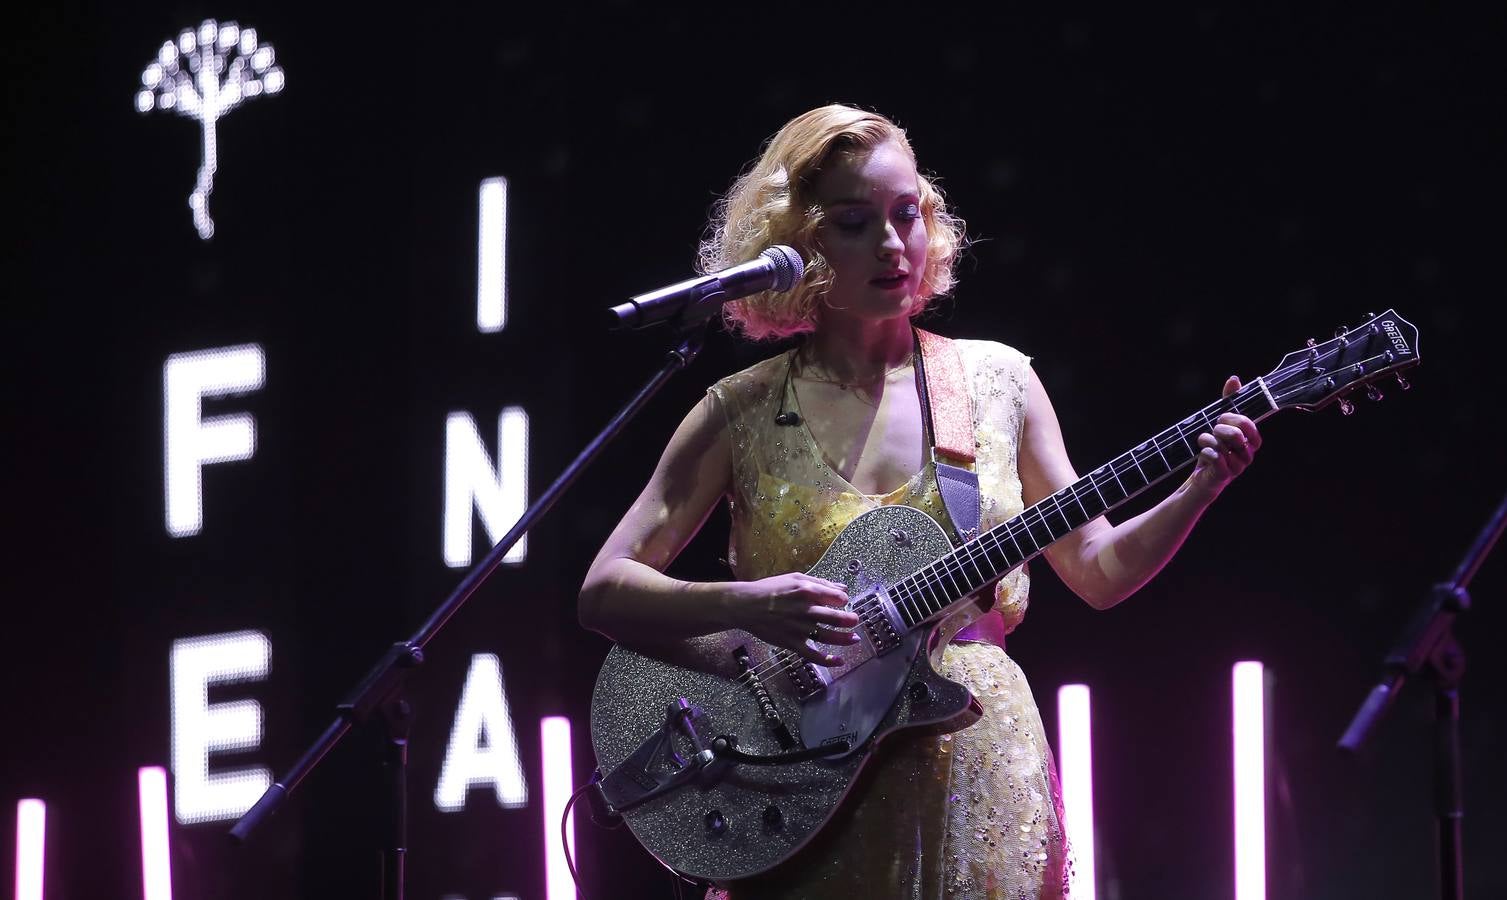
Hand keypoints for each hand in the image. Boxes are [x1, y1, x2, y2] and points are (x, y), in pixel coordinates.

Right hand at [722, 572, 859, 664]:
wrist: (747, 605)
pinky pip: (813, 655)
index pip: (837, 597)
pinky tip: (839, 661)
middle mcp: (806, 611)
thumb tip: (842, 588)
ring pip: (828, 637)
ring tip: (854, 639)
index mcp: (808, 592)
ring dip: (845, 639)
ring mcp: (799, 629)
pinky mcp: (792, 643)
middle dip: (850, 620)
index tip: (843, 602)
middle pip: (836, 618)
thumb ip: (820, 582)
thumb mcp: (795, 577)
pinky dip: (828, 660)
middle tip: (856, 620)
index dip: (843, 600)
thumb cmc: (770, 589)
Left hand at [1189, 375, 1261, 498]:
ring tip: (1204, 442)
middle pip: (1236, 434)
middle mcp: (1248, 454)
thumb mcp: (1221, 423)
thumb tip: (1234, 379)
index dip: (1234, 419)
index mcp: (1251, 441)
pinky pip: (1215, 457)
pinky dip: (1206, 451)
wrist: (1203, 476)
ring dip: (1208, 440)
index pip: (1249, 425)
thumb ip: (1229, 403)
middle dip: (1219, 428)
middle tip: (1212, 430)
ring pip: (1223, 445)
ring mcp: (1238, 467)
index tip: (1222, 417)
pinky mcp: (1224, 475)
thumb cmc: (1215, 448)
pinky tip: (1203, 453)